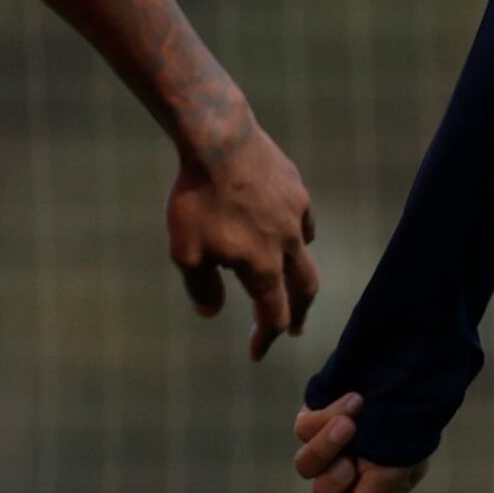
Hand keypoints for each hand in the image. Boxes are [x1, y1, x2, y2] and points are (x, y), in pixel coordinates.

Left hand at [171, 121, 319, 356]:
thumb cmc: (197, 200)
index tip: (256, 352)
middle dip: (299, 314)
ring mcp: (295, 213)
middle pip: (304, 290)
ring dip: (301, 275)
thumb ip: (202, 288)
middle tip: (295, 329)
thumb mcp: (186, 253)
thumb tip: (212, 313)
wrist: (218, 140)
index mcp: (262, 266)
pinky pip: (303, 219)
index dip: (266, 338)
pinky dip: (299, 234)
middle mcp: (287, 244)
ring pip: (307, 252)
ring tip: (293, 281)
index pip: (274, 315)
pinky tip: (288, 230)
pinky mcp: (294, 187)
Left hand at [291, 392, 421, 492]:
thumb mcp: (388, 479)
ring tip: (351, 421)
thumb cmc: (406, 426)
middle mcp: (355, 463)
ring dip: (326, 446)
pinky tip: (352, 399)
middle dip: (333, 481)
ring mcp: (335, 438)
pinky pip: (304, 429)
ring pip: (306, 463)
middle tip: (351, 463)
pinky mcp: (318, 411)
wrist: (404, 367)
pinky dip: (325, 416)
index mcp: (378, 484)